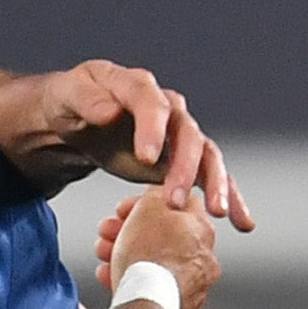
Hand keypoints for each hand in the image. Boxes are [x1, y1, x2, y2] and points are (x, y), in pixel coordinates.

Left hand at [25, 61, 253, 230]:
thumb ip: (85, 100)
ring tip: (217, 213)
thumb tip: (111, 112)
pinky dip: (229, 196)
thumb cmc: (70, 102)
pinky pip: (210, 176)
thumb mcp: (67, 95)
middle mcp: (168, 108)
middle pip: (187, 135)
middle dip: (184, 168)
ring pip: (207, 157)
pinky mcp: (182, 159)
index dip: (152, 129)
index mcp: (137, 86)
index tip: (146, 158)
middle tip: (175, 200)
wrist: (76, 118)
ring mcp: (179, 134)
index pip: (151, 104)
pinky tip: (241, 221)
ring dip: (215, 184)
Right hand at [99, 188, 221, 308]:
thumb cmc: (148, 255)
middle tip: (106, 234)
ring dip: (127, 256)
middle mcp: (205, 257)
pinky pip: (153, 288)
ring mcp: (195, 285)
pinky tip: (113, 279)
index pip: (175, 205)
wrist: (147, 306)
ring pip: (155, 262)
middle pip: (162, 235)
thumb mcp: (149, 206)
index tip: (121, 210)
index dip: (143, 203)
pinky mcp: (180, 308)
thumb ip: (157, 193)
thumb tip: (159, 189)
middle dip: (130, 232)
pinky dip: (133, 281)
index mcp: (203, 229)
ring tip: (104, 259)